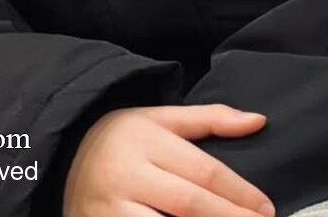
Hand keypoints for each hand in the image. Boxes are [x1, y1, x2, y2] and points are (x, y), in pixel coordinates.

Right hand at [63, 103, 274, 216]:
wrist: (61, 156)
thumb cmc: (124, 137)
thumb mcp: (162, 119)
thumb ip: (211, 119)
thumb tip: (259, 121)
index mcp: (147, 140)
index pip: (203, 171)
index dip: (239, 193)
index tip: (267, 209)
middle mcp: (127, 175)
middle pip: (189, 204)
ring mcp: (109, 211)